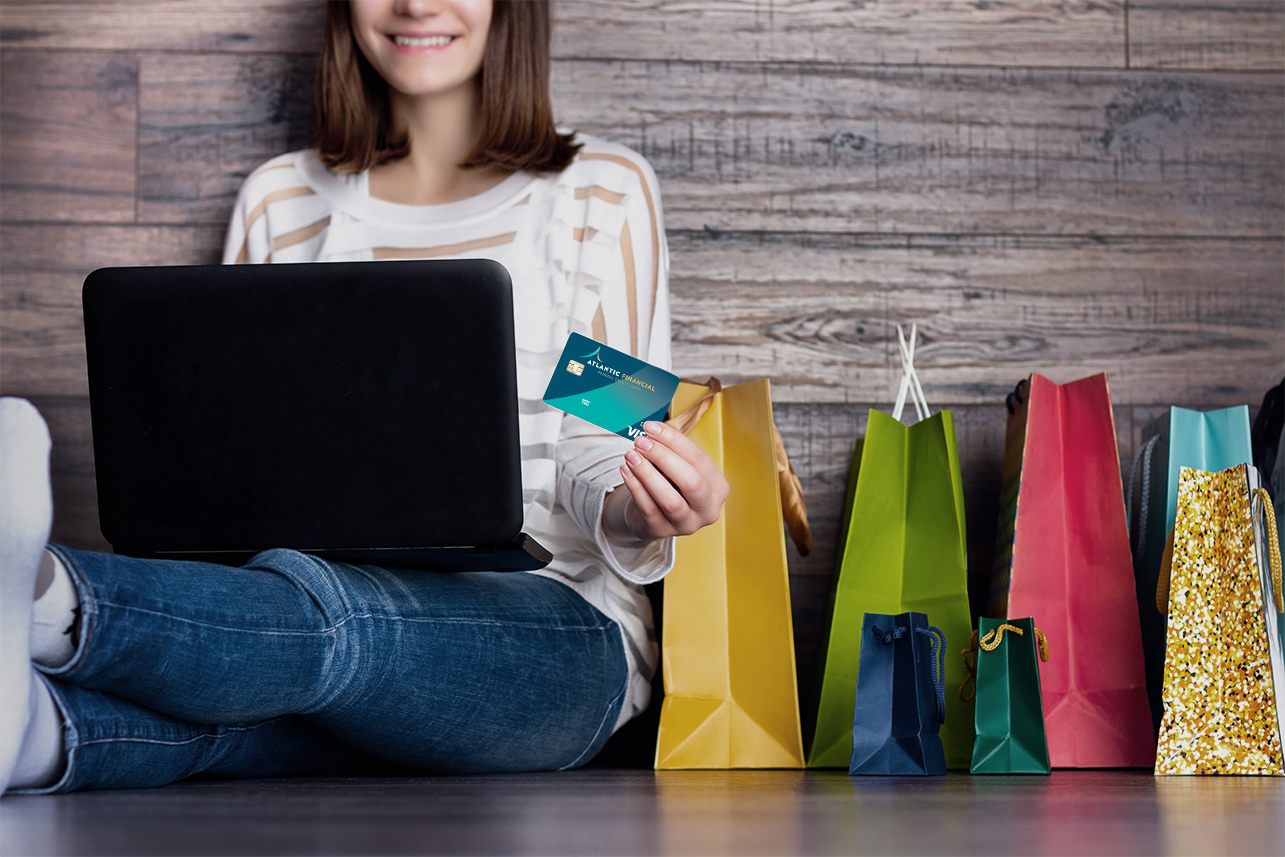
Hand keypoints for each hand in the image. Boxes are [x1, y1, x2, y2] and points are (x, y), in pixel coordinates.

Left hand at [602, 420, 729, 541]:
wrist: (654, 513)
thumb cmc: (669, 483)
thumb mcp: (676, 466)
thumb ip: (669, 450)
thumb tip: (651, 430)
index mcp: (718, 487)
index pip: (699, 458)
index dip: (673, 440)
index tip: (650, 426)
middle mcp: (708, 509)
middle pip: (691, 481)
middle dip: (664, 457)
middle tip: (641, 442)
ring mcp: (687, 525)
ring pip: (671, 500)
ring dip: (648, 474)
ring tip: (630, 455)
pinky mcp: (663, 531)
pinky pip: (649, 509)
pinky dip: (636, 487)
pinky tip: (625, 470)